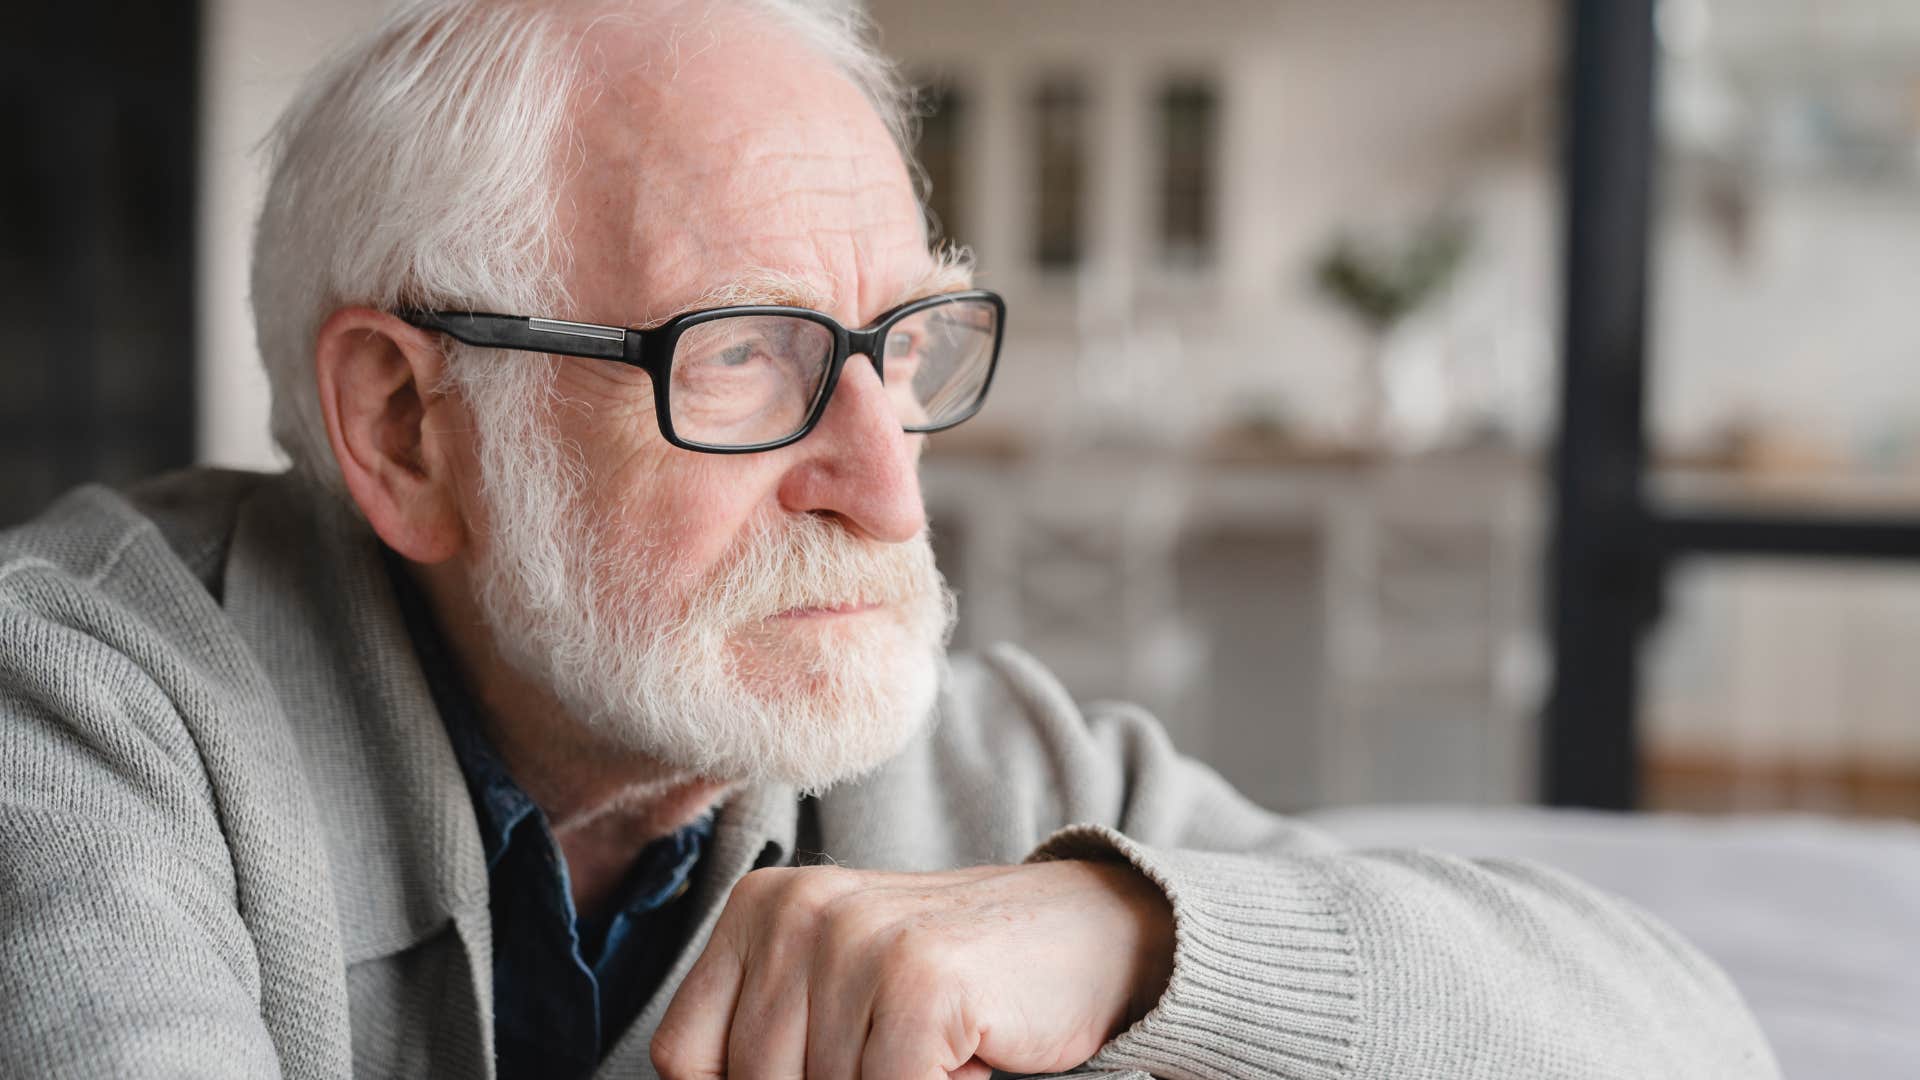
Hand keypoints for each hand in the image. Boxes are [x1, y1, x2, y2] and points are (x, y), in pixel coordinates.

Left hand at [650, 858, 1174, 1079]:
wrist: (1087, 936)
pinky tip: (966, 1053)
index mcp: (759, 908)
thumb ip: (771, 1042)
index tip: (814, 1078)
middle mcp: (797, 909)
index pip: (686, 1057)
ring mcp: (858, 937)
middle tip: (894, 1058)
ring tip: (931, 1048)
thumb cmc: (952, 983)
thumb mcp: (834, 996)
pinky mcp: (918, 977)